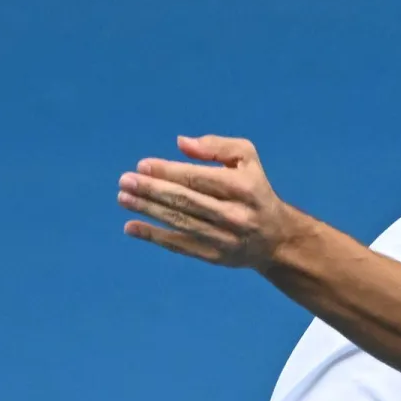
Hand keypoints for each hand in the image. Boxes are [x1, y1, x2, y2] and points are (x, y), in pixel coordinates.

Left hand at [118, 135, 298, 269]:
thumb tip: (181, 143)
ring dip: (148, 210)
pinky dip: (154, 236)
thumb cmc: (255, 191)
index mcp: (244, 188)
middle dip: (152, 190)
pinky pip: (180, 246)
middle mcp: (235, 215)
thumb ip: (218, 146)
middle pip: (186, 201)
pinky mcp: (215, 257)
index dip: (168, 172)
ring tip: (123, 198)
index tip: (142, 166)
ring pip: (180, 222)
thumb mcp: (247, 160)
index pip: (199, 178)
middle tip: (125, 181)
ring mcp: (224, 238)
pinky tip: (132, 227)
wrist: (276, 238)